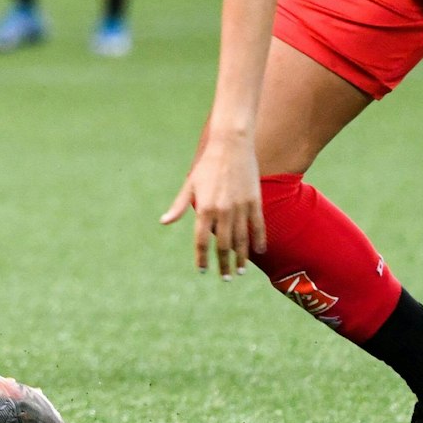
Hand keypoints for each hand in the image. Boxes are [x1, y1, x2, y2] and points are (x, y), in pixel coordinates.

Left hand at [159, 134, 266, 278]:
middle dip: (224, 264)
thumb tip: (164, 222)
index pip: (202, 241)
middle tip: (225, 277)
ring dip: (241, 258)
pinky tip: (258, 252)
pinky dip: (258, 241)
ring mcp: (240, 207)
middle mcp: (223, 211)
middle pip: (223, 246)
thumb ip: (179, 206)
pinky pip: (258, 226)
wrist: (231, 145)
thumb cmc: (207, 165)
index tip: (203, 270)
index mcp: (204, 208)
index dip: (202, 258)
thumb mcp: (190, 185)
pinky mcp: (254, 201)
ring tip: (240, 271)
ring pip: (242, 240)